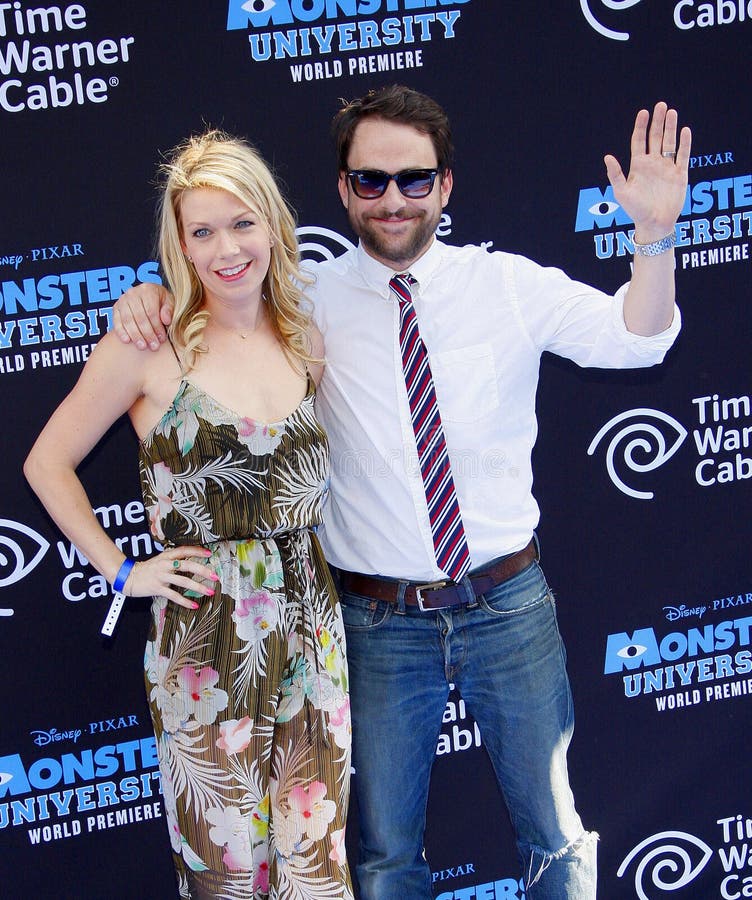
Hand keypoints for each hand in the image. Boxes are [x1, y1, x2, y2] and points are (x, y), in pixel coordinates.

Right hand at [112, 283, 174, 350]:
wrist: (149, 295)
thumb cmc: (161, 300)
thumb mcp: (169, 302)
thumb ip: (169, 310)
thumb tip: (166, 320)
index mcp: (148, 290)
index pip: (151, 312)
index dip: (157, 327)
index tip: (162, 339)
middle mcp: (133, 293)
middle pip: (139, 317)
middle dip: (147, 334)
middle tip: (153, 346)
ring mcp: (122, 299)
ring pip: (128, 320)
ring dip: (135, 335)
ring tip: (142, 346)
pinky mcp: (116, 307)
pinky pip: (117, 321)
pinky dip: (121, 331)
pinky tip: (127, 341)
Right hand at [124, 546, 217, 608]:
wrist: (128, 576)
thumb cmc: (147, 568)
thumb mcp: (160, 559)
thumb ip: (173, 559)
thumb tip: (190, 561)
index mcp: (166, 556)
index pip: (184, 550)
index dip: (197, 551)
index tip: (209, 553)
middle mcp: (165, 565)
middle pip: (187, 565)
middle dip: (203, 570)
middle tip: (215, 576)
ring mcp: (162, 576)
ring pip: (183, 581)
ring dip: (198, 587)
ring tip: (209, 591)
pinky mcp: (158, 588)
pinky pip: (174, 595)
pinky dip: (185, 601)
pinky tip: (194, 605)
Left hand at [604, 101, 690, 242]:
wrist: (654, 224)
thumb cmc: (635, 210)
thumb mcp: (621, 192)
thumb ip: (615, 174)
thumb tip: (607, 156)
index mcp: (637, 166)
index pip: (639, 141)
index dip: (641, 126)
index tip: (643, 112)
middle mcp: (652, 164)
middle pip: (655, 137)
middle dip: (658, 122)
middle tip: (661, 105)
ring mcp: (666, 167)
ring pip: (669, 143)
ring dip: (670, 128)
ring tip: (672, 112)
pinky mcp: (679, 174)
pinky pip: (683, 155)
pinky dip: (684, 143)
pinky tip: (685, 131)